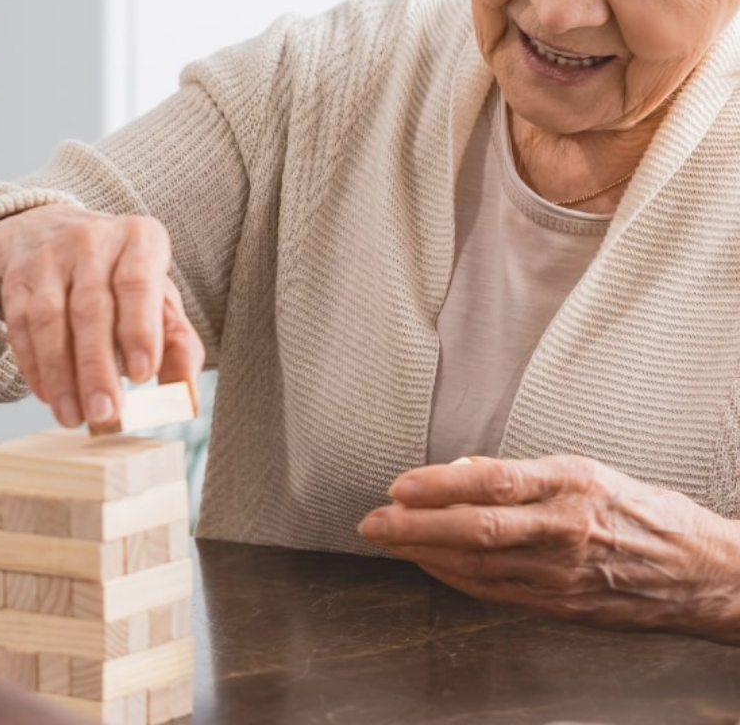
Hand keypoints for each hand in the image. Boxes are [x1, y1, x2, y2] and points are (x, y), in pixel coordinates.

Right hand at [0, 205, 203, 428]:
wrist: (54, 233)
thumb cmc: (121, 277)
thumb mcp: (158, 297)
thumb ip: (178, 343)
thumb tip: (184, 396)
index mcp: (138, 239)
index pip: (137, 283)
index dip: (139, 330)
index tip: (143, 375)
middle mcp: (91, 241)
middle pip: (91, 308)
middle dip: (96, 367)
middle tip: (105, 413)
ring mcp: (49, 257)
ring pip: (50, 320)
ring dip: (60, 374)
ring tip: (73, 416)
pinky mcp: (17, 279)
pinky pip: (21, 326)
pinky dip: (34, 365)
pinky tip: (48, 395)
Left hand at [358, 454, 739, 637]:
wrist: (703, 572)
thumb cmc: (644, 514)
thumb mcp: (588, 472)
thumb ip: (524, 474)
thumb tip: (462, 471)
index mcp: (573, 485)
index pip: (492, 482)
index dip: (438, 485)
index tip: (399, 485)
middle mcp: (565, 529)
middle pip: (476, 528)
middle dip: (415, 526)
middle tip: (374, 522)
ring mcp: (563, 572)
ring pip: (479, 565)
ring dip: (425, 554)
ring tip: (390, 541)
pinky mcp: (562, 604)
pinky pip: (496, 592)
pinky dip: (455, 578)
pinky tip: (430, 566)